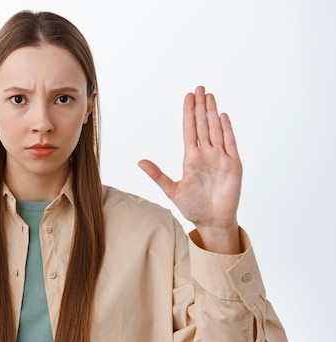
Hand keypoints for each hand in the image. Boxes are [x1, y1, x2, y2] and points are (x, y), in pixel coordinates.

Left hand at [138, 86, 241, 252]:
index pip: (189, 129)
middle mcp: (206, 155)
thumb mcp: (172, 190)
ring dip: (213, 113)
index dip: (189, 113)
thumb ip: (157, 175)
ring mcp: (220, 158)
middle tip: (199, 88)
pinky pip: (230, 143)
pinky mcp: (233, 166)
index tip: (188, 96)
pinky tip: (223, 116)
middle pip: (203, 125)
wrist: (212, 221)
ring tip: (210, 96)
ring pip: (216, 130)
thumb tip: (139, 161)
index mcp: (191, 158)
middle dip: (201, 106)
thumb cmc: (193, 207)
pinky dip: (227, 130)